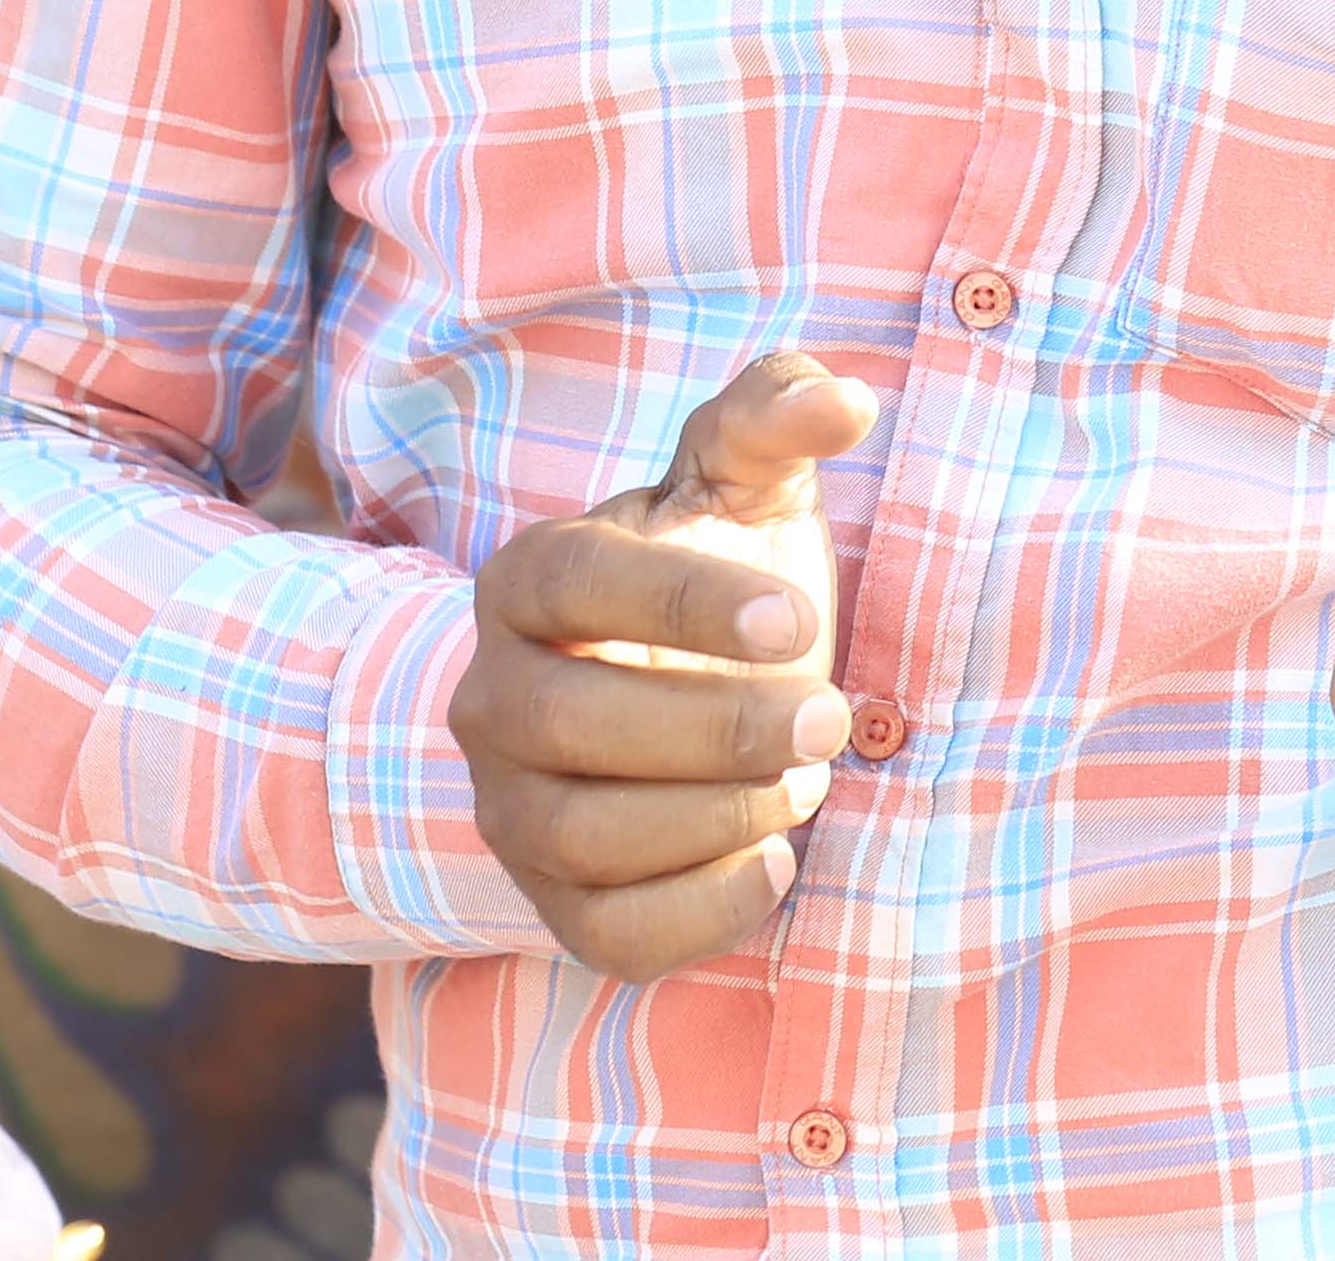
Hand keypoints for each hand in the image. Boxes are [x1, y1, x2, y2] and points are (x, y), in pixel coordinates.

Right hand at [449, 347, 875, 978]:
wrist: (702, 696)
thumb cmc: (727, 573)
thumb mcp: (748, 484)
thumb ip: (779, 416)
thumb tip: (844, 400)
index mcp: (528, 579)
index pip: (573, 583)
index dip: (680, 604)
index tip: (797, 623)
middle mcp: (491, 698)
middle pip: (569, 721)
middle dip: (715, 726)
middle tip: (833, 717)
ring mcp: (511, 810)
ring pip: (582, 835)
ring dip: (714, 815)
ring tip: (806, 781)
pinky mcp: (555, 905)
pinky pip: (606, 934)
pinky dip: (700, 910)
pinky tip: (776, 861)